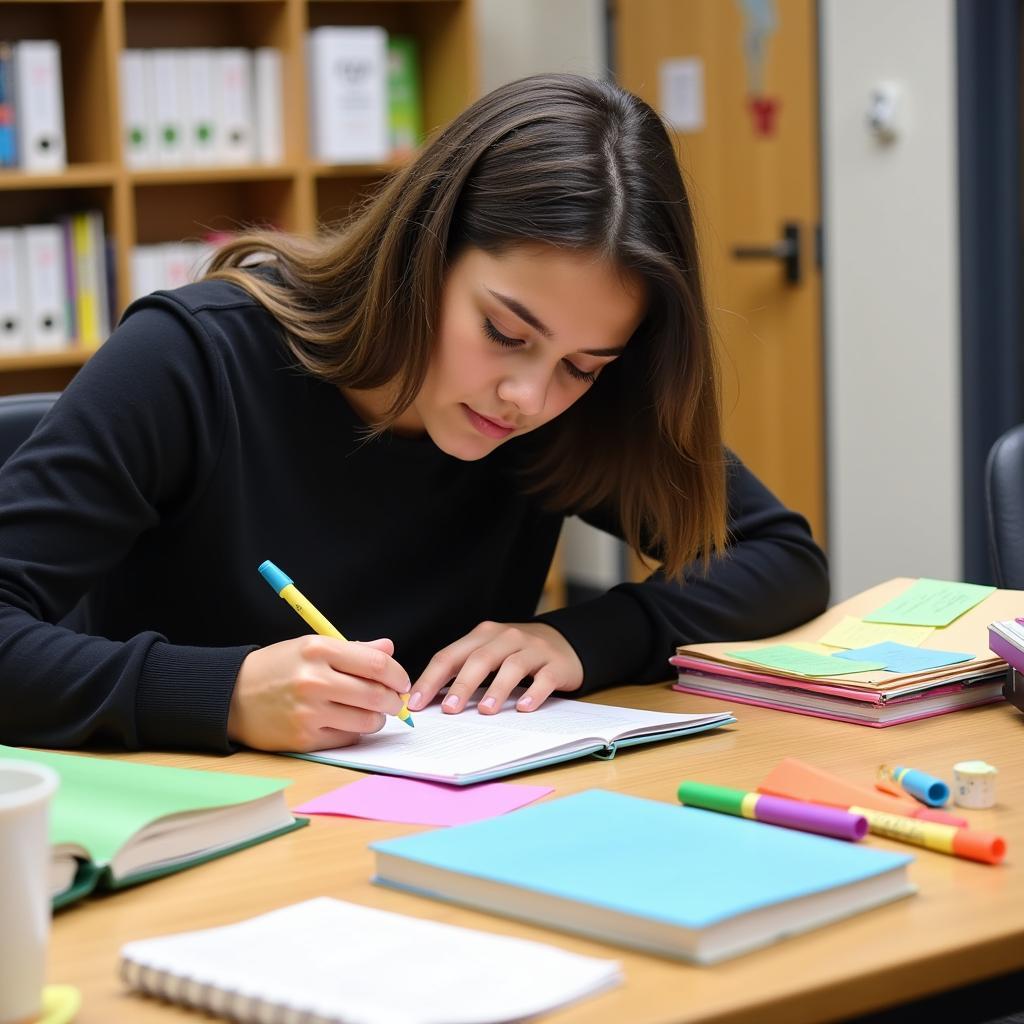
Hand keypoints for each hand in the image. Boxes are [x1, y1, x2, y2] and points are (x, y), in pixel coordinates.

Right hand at [228, 636, 408, 751]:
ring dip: (377, 718)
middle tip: (396, 701)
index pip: (376, 664)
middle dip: (395, 701)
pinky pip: (348, 738)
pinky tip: (347, 722)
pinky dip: (355, 732)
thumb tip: (389, 649)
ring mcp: (309, 712)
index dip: (398, 675)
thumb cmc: (276, 668)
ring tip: (370, 712)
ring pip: (367, 720)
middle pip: (376, 694)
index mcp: (318, 650)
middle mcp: (314, 680)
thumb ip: (353, 649)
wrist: (232, 696)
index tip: (401, 681)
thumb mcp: (311, 647)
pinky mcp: (304, 738)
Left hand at [407, 621, 582, 715]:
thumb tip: (430, 699)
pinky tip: (524, 707)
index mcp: (483, 635)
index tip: (417, 701)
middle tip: (449, 709)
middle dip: (462, 684)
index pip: (451, 655)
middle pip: (480, 659)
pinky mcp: (556, 664)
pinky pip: (544, 678)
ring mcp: (533, 649)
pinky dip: (534, 692)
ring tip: (485, 711)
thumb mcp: (488, 654)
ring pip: (512, 666)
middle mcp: (507, 638)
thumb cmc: (516, 654)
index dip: (432, 679)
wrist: (564, 643)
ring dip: (497, 689)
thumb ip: (462, 670)